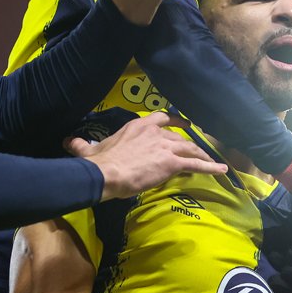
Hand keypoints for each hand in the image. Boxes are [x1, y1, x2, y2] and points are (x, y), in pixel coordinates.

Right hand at [68, 111, 227, 201]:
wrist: (107, 173)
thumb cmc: (99, 163)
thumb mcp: (89, 150)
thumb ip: (81, 144)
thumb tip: (69, 141)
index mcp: (137, 126)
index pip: (160, 119)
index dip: (173, 122)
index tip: (182, 125)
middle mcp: (155, 132)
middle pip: (178, 137)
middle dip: (190, 143)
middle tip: (199, 147)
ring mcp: (165, 146)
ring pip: (190, 149)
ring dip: (202, 155)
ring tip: (212, 161)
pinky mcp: (172, 162)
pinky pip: (197, 164)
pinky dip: (211, 166)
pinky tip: (222, 170)